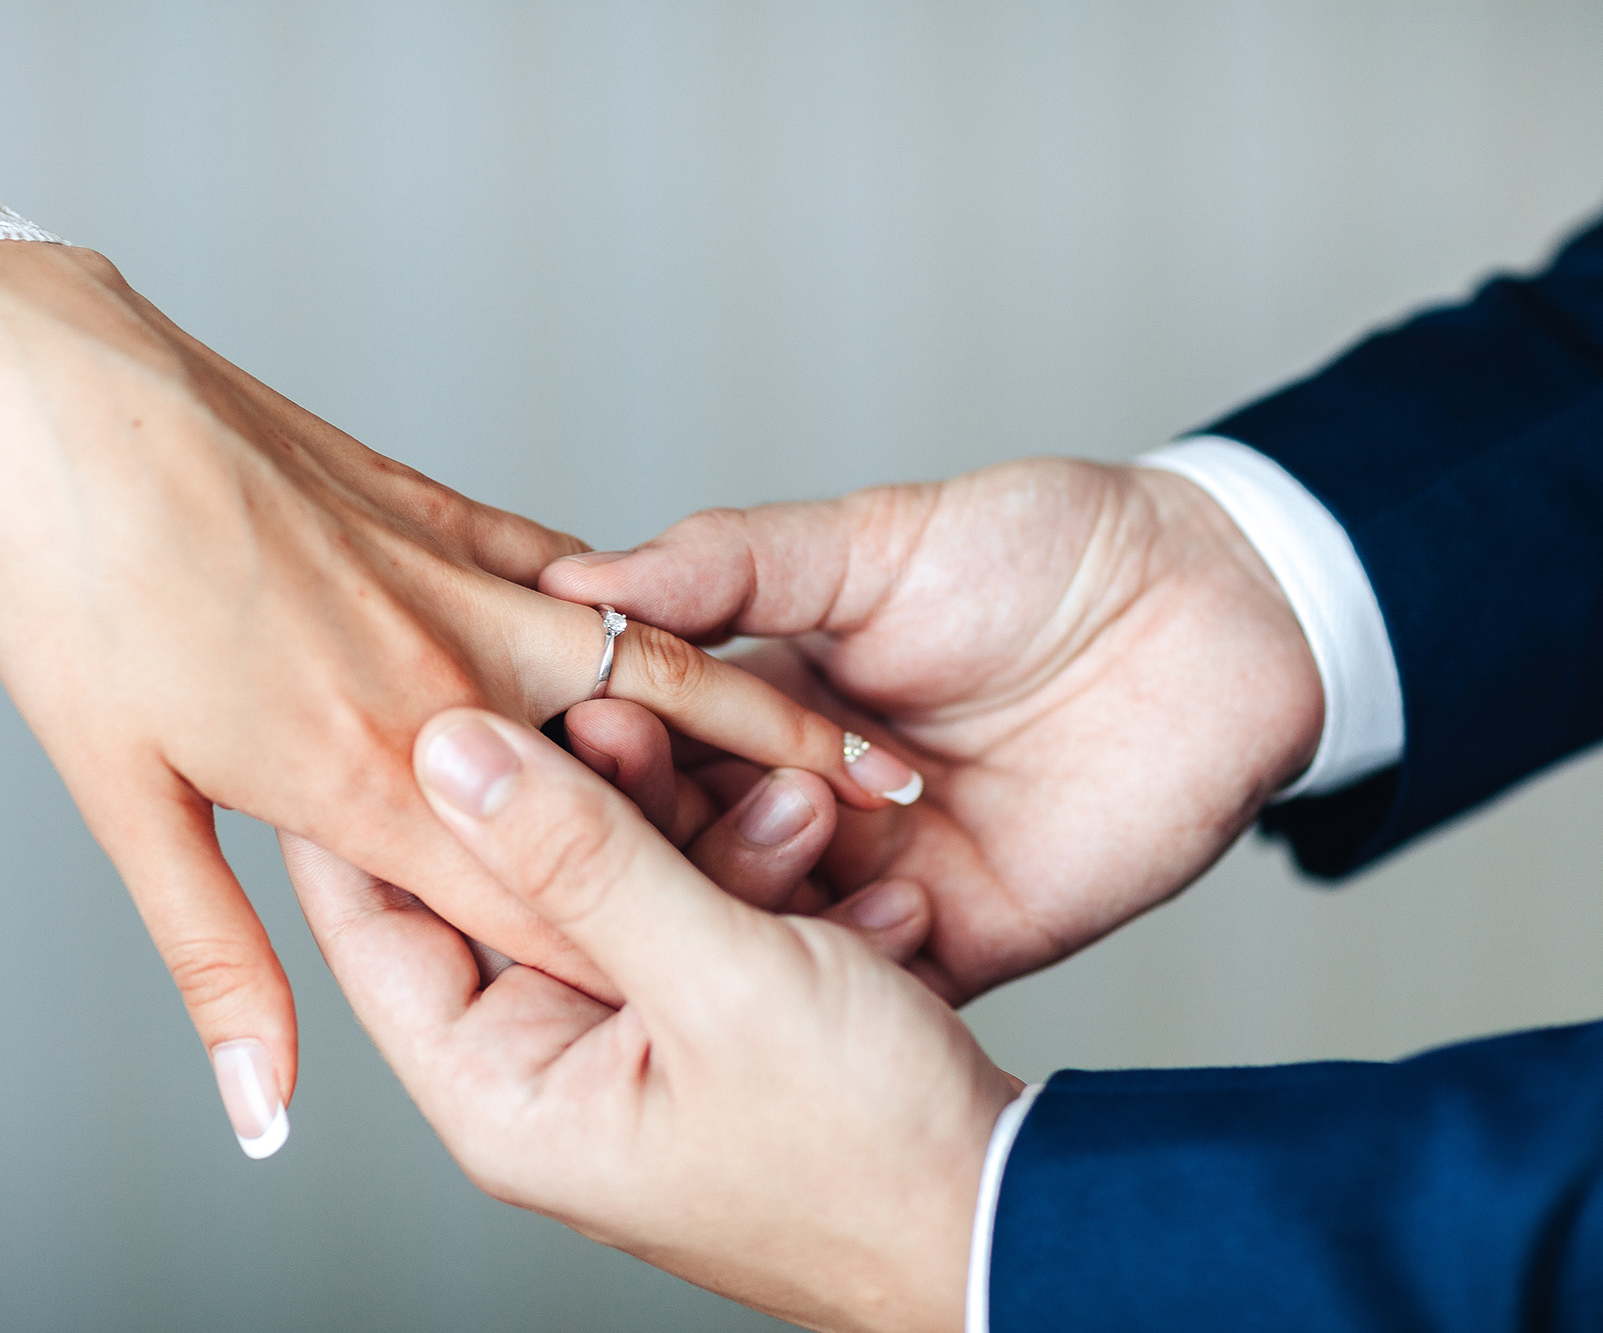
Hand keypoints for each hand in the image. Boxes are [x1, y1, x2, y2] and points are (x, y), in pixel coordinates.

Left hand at [0, 241, 886, 1151]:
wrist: (63, 393)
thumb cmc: (75, 592)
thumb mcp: (127, 802)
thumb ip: (221, 964)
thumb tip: (259, 1109)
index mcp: (366, 776)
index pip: (543, 913)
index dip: (642, 970)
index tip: (740, 1012)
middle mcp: (445, 687)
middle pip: (638, 793)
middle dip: (758, 844)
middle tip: (882, 876)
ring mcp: (464, 589)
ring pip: (653, 674)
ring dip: (767, 726)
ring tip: (878, 765)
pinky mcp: (458, 515)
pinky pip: (589, 578)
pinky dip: (661, 617)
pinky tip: (718, 635)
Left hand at [286, 708, 1017, 1332]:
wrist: (1011, 1218)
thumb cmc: (868, 1153)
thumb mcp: (717, 983)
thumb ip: (580, 858)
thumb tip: (445, 751)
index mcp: (505, 1088)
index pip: (375, 921)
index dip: (359, 803)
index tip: (363, 688)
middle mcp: (552, 1067)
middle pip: (511, 889)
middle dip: (588, 794)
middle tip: (628, 707)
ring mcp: (635, 1043)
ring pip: (622, 886)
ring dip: (709, 831)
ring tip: (799, 801)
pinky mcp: (713, 1021)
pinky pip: (702, 914)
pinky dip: (763, 878)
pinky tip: (843, 865)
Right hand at [541, 460, 1324, 1001]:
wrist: (1220, 613)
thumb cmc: (1043, 550)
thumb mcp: (868, 541)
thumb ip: (726, 568)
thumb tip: (576, 583)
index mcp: (760, 706)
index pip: (634, 746)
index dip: (578, 747)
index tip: (507, 736)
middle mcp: (799, 803)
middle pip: (672, 849)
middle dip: (621, 835)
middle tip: (570, 815)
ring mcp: (872, 879)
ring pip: (751, 926)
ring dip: (705, 905)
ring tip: (664, 870)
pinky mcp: (953, 941)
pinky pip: (860, 983)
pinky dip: (813, 977)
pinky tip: (767, 963)